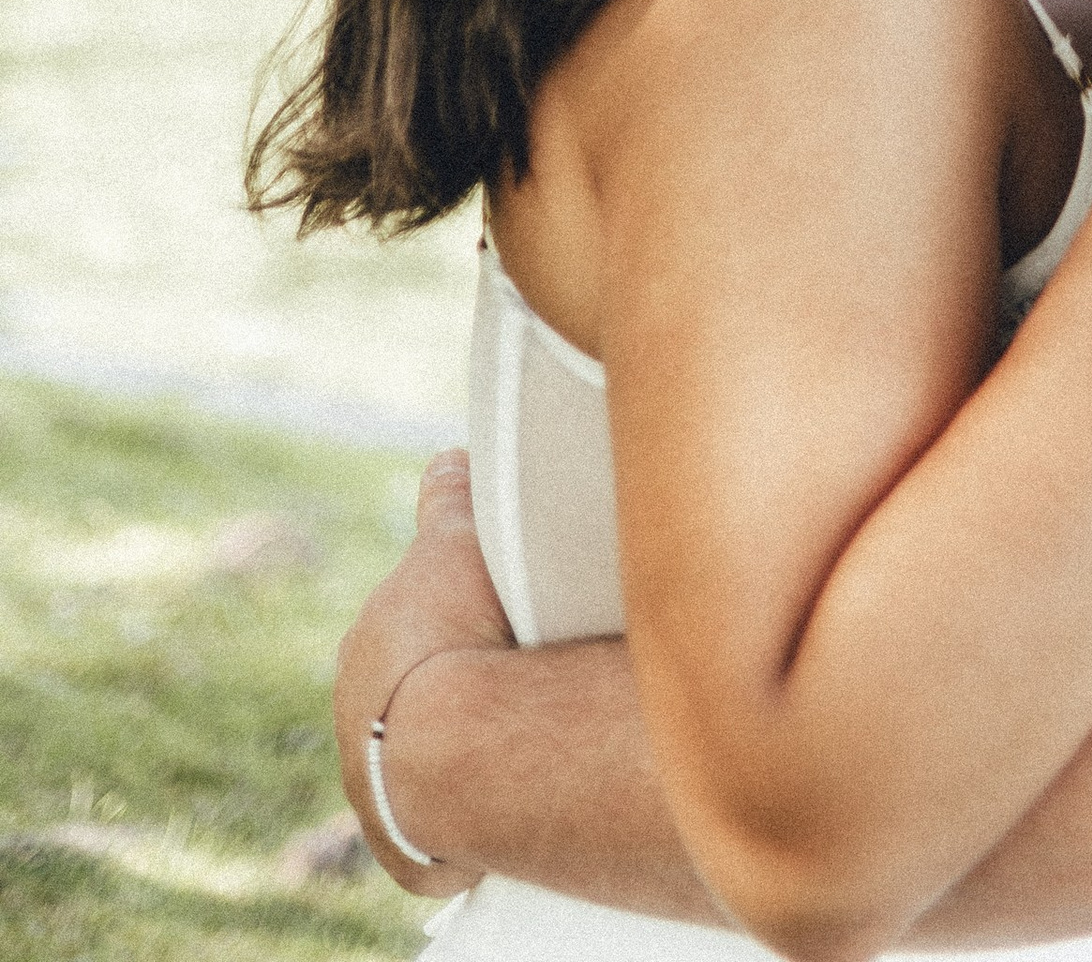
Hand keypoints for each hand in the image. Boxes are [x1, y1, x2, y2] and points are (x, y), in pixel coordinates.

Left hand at [333, 446, 511, 895]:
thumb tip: (443, 458)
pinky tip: (503, 796)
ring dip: (462, 741)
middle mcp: (357, 709)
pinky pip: (439, 822)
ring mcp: (373, 781)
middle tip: (518, 666)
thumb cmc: (467, 630)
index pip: (407, 608)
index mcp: (369, 637)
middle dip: (454, 674)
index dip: (445, 601)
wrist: (456, 744)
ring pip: (424, 752)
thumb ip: (449, 499)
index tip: (473, 601)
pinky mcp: (401, 846)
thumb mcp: (462, 541)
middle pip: (413, 683)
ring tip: (521, 733)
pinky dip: (467, 810)